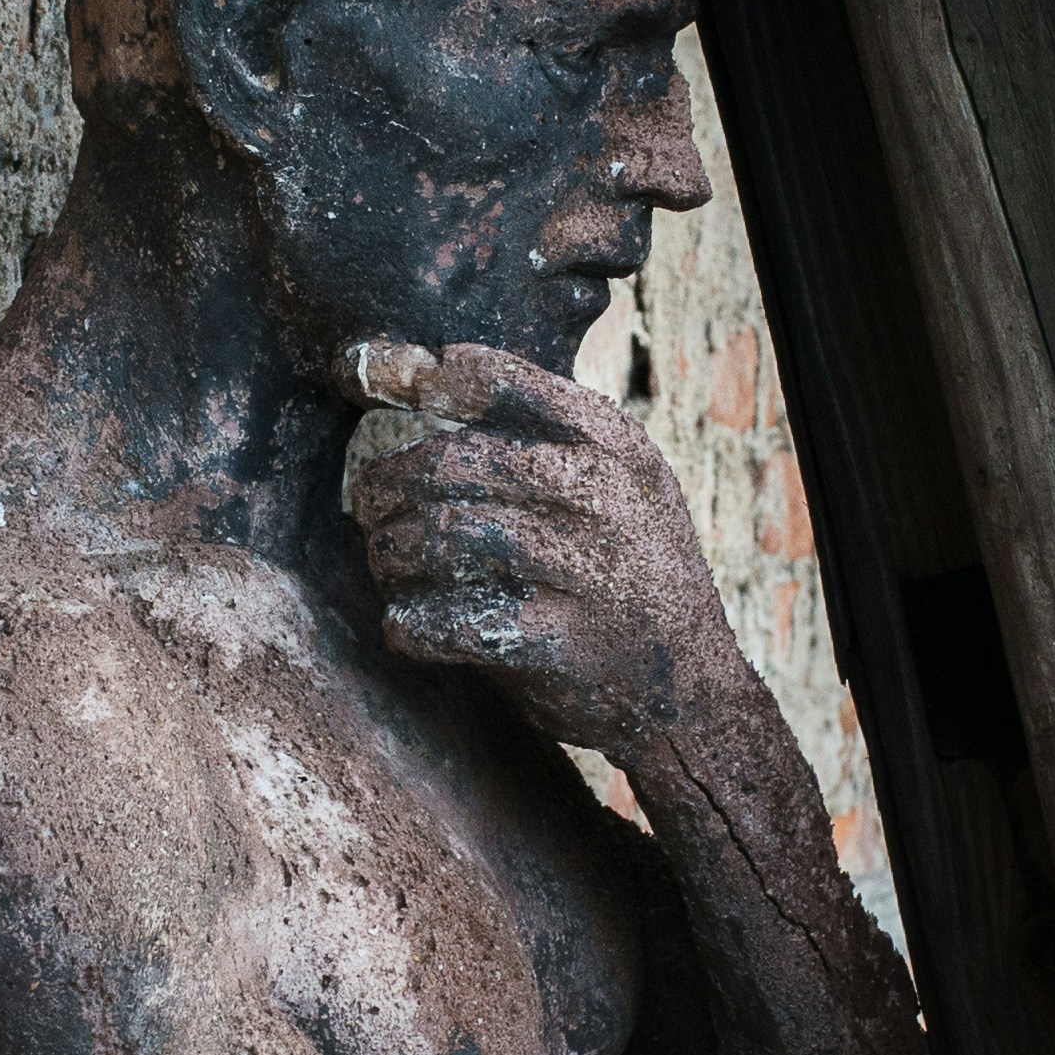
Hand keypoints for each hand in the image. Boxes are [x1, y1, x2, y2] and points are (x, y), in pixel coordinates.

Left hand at [339, 340, 732, 762]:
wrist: (687, 684)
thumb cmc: (626, 566)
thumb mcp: (614, 482)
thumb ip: (535, 432)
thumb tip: (417, 369)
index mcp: (614, 445)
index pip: (506, 385)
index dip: (433, 381)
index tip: (397, 390)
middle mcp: (603, 498)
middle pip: (454, 463)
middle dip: (388, 482)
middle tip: (368, 504)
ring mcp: (584, 571)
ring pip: (443, 535)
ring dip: (391, 551)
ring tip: (385, 558)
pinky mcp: (557, 644)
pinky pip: (450, 620)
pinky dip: (409, 621)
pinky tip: (407, 620)